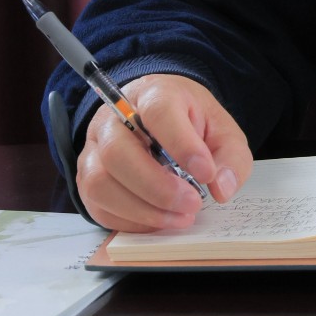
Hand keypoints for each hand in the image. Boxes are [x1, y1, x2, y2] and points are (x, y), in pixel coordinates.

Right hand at [77, 73, 252, 232]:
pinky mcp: (85, 179)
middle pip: (118, 152)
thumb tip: (222, 187)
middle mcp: (113, 118)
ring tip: (180, 217)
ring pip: (100, 183)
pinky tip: (160, 220)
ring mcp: (94, 149)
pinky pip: (98, 206)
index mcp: (153, 94)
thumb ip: (230, 156)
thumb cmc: (191, 123)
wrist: (160, 119)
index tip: (206, 173)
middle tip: (193, 204)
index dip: (182, 145)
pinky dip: (130, 220)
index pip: (158, 113)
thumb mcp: (221, 130)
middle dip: (158, 187)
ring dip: (142, 209)